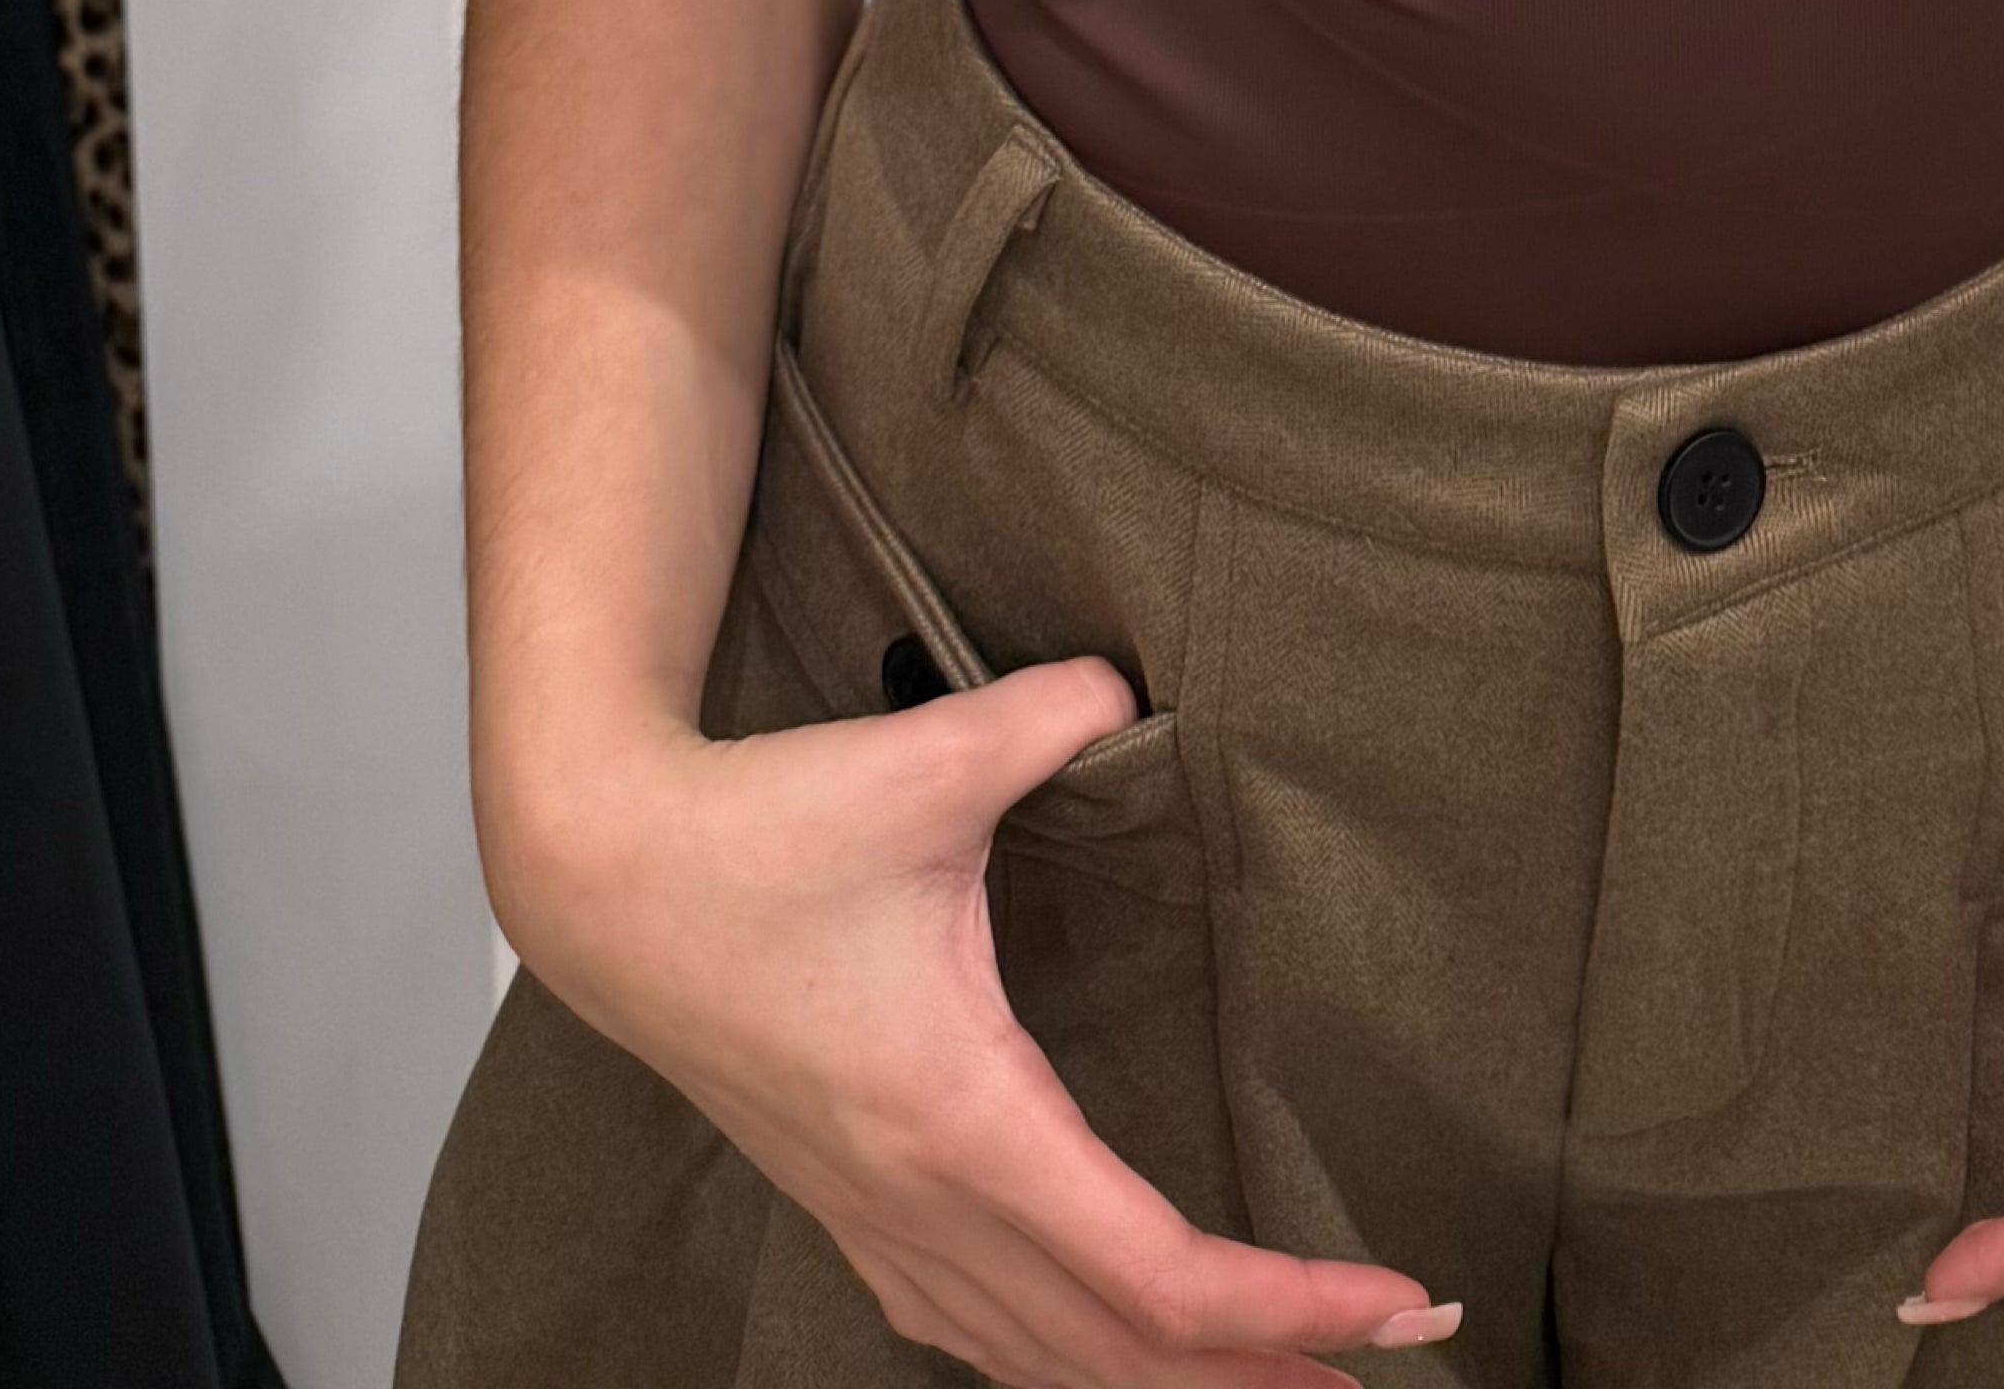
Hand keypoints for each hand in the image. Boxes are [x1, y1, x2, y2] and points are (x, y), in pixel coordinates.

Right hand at [499, 664, 1459, 1385]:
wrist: (606, 877)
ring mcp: (878, 1220)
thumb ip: (1052, 717)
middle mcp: (924, 1202)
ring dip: (1167, 1385)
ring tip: (1281, 1381)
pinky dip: (1064, 1363)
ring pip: (1043, 1361)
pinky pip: (975, 1334)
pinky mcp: (848, 1205)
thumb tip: (1133, 684)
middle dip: (1260, 1376)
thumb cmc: (759, 831)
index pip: (1158, 1274)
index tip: (1398, 1303)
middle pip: (1118, 1353)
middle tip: (1393, 1364)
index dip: (1287, 1308)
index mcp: (962, 1119)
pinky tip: (1102, 1352)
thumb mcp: (926, 758)